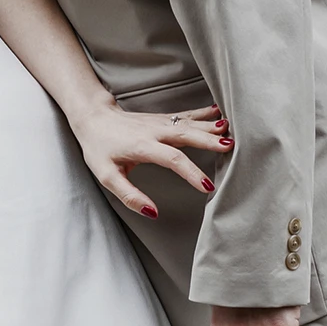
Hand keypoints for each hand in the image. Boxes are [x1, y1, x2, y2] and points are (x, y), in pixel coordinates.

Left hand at [71, 102, 232, 216]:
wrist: (93, 118)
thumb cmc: (99, 148)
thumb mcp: (106, 176)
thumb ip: (129, 195)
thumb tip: (152, 212)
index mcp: (142, 146)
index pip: (172, 159)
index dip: (191, 173)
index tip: (207, 186)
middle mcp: (155, 131)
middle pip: (187, 135)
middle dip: (209, 141)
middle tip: (231, 148)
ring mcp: (160, 122)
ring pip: (190, 123)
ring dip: (212, 128)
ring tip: (233, 131)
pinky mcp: (163, 119)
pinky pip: (187, 116)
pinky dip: (204, 115)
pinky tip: (219, 113)